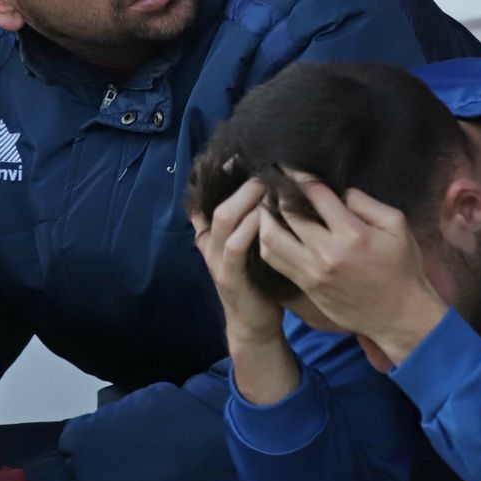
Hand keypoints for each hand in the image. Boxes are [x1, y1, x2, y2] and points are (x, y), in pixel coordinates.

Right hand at [190, 178, 282, 345]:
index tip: (240, 157)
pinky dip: (251, 227)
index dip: (220, 175)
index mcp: (212, 232)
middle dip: (242, 182)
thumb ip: (253, 219)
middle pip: (217, 200)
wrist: (254, 323)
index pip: (208, 196)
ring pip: (224, 217)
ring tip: (269, 185)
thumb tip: (272, 186)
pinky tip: (268, 217)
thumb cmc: (259, 280)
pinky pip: (235, 245)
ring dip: (248, 198)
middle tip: (267, 168)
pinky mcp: (229, 276)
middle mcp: (209, 242)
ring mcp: (216, 259)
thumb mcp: (251, 245)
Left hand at [258, 172, 446, 367]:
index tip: (287, 165)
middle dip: (276, 194)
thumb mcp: (397, 226)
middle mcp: (326, 253)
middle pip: (286, 214)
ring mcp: (312, 272)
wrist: (399, 316)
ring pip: (270, 240)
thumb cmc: (402, 268)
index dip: (298, 175)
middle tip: (271, 183)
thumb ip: (367, 203)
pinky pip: (275, 261)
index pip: (315, 194)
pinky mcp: (306, 287)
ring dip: (264, 219)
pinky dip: (267, 243)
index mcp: (351, 233)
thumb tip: (339, 193)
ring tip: (265, 206)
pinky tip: (270, 232)